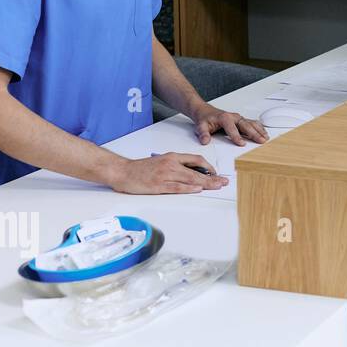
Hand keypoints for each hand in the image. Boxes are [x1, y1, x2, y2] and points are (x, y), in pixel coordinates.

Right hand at [108, 153, 227, 194]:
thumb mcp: (162, 161)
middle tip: (224, 182)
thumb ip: (177, 165)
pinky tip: (198, 189)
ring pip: (190, 178)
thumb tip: (194, 173)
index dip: (209, 166)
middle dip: (213, 177)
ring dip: (205, 183)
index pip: (196, 159)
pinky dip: (188, 188)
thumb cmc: (142, 168)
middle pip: (196, 170)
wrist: (123, 171)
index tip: (216, 173)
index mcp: (172, 157)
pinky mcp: (158, 185)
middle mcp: (170, 164)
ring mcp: (165, 175)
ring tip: (216, 186)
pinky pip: (177, 187)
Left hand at [190, 102, 267, 146]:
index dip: (237, 136)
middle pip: (246, 125)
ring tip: (265, 137)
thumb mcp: (200, 125)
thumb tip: (205, 140)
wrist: (205, 111)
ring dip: (259, 130)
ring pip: (251, 124)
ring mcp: (238, 118)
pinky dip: (259, 128)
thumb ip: (203, 133)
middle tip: (261, 140)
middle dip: (254, 133)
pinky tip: (263, 132)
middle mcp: (234, 117)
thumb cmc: (204, 118)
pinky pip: (252, 123)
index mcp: (224, 118)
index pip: (232, 128)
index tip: (242, 144)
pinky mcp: (241, 120)